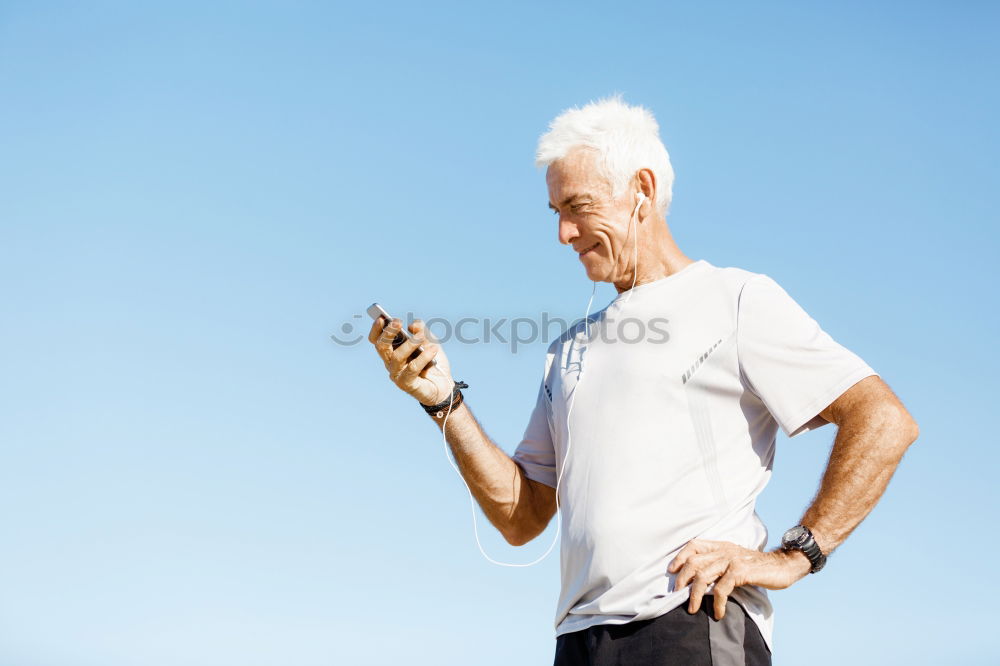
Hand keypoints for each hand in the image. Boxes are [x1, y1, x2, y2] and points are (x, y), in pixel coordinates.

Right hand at [369, 317, 454, 405]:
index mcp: (392, 350)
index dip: (376, 329)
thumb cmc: (433, 362)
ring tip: (421, 335)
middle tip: (398, 322)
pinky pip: (412, 369)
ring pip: (397, 357)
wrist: (444, 384)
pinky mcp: (406, 384)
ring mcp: (397, 374)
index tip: (381, 318)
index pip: (377, 340)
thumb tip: (413, 325)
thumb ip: (422, 331)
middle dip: (388, 333)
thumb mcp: (430, 341)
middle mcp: (390, 362)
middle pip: (381, 347)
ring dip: (410, 344)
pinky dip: (423, 357)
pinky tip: (433, 349)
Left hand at [667, 539, 810, 619]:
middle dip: (682, 579)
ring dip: (696, 595)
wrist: (784, 564)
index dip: (680, 556)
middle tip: (677, 593)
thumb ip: (720, 563)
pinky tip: (718, 613)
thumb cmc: (758, 566)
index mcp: (721, 546)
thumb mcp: (735, 559)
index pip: (694, 545)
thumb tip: (699, 579)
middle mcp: (724, 550)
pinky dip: (718, 603)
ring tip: (693, 609)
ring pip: (704, 576)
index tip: (671, 570)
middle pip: (694, 561)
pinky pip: (722, 589)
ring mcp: (732, 560)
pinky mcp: (741, 572)